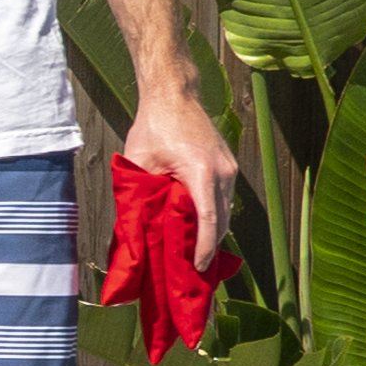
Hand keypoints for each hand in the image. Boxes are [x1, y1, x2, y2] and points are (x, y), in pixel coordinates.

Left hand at [123, 80, 243, 271]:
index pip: (209, 219)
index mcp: (202, 172)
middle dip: (210, 247)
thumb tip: (136, 226)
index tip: (199, 268)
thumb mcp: (139, 162)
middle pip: (222, 220)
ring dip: (213, 232)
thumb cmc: (153, 125)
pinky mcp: (228, 165)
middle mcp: (223, 172)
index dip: (205, 247)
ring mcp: (230, 168)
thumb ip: (140, 193)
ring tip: (196, 255)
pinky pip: (223, 198)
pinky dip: (214, 215)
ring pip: (225, 210)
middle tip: (193, 271)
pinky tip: (199, 228)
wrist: (174, 95)